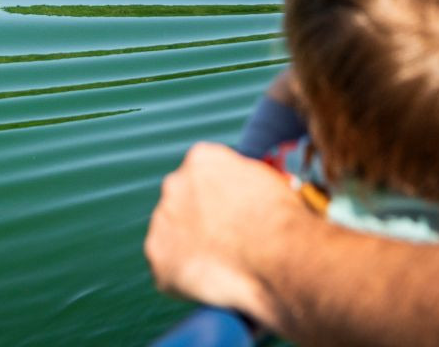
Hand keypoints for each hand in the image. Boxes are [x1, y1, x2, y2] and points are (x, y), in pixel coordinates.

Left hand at [145, 142, 307, 325]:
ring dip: (189, 246)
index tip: (230, 214)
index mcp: (201, 159)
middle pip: (181, 201)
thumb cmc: (280, 220)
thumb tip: (237, 193)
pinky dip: (183, 276)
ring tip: (221, 264)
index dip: (217, 197)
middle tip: (223, 240)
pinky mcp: (157, 256)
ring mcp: (162, 220)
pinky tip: (210, 280)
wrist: (276, 257)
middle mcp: (174, 184)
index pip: (201, 174)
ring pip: (172, 234)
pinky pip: (167, 267)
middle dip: (197, 219)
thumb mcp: (264, 179)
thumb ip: (238, 179)